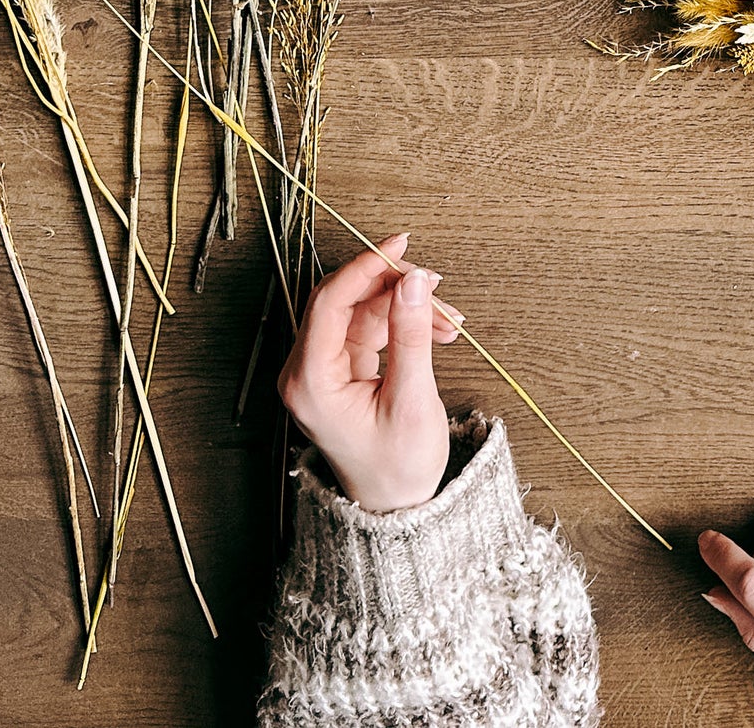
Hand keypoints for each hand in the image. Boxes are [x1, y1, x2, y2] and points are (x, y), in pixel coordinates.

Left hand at [277, 234, 464, 510]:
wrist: (396, 508)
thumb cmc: (398, 467)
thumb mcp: (412, 400)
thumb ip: (411, 336)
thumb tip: (415, 281)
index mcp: (310, 382)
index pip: (329, 301)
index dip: (366, 266)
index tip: (399, 245)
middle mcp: (306, 372)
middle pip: (343, 300)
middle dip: (392, 285)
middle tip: (434, 283)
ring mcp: (322, 370)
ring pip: (361, 310)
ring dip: (405, 306)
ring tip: (446, 318)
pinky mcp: (340, 370)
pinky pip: (369, 327)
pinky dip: (402, 322)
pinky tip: (435, 328)